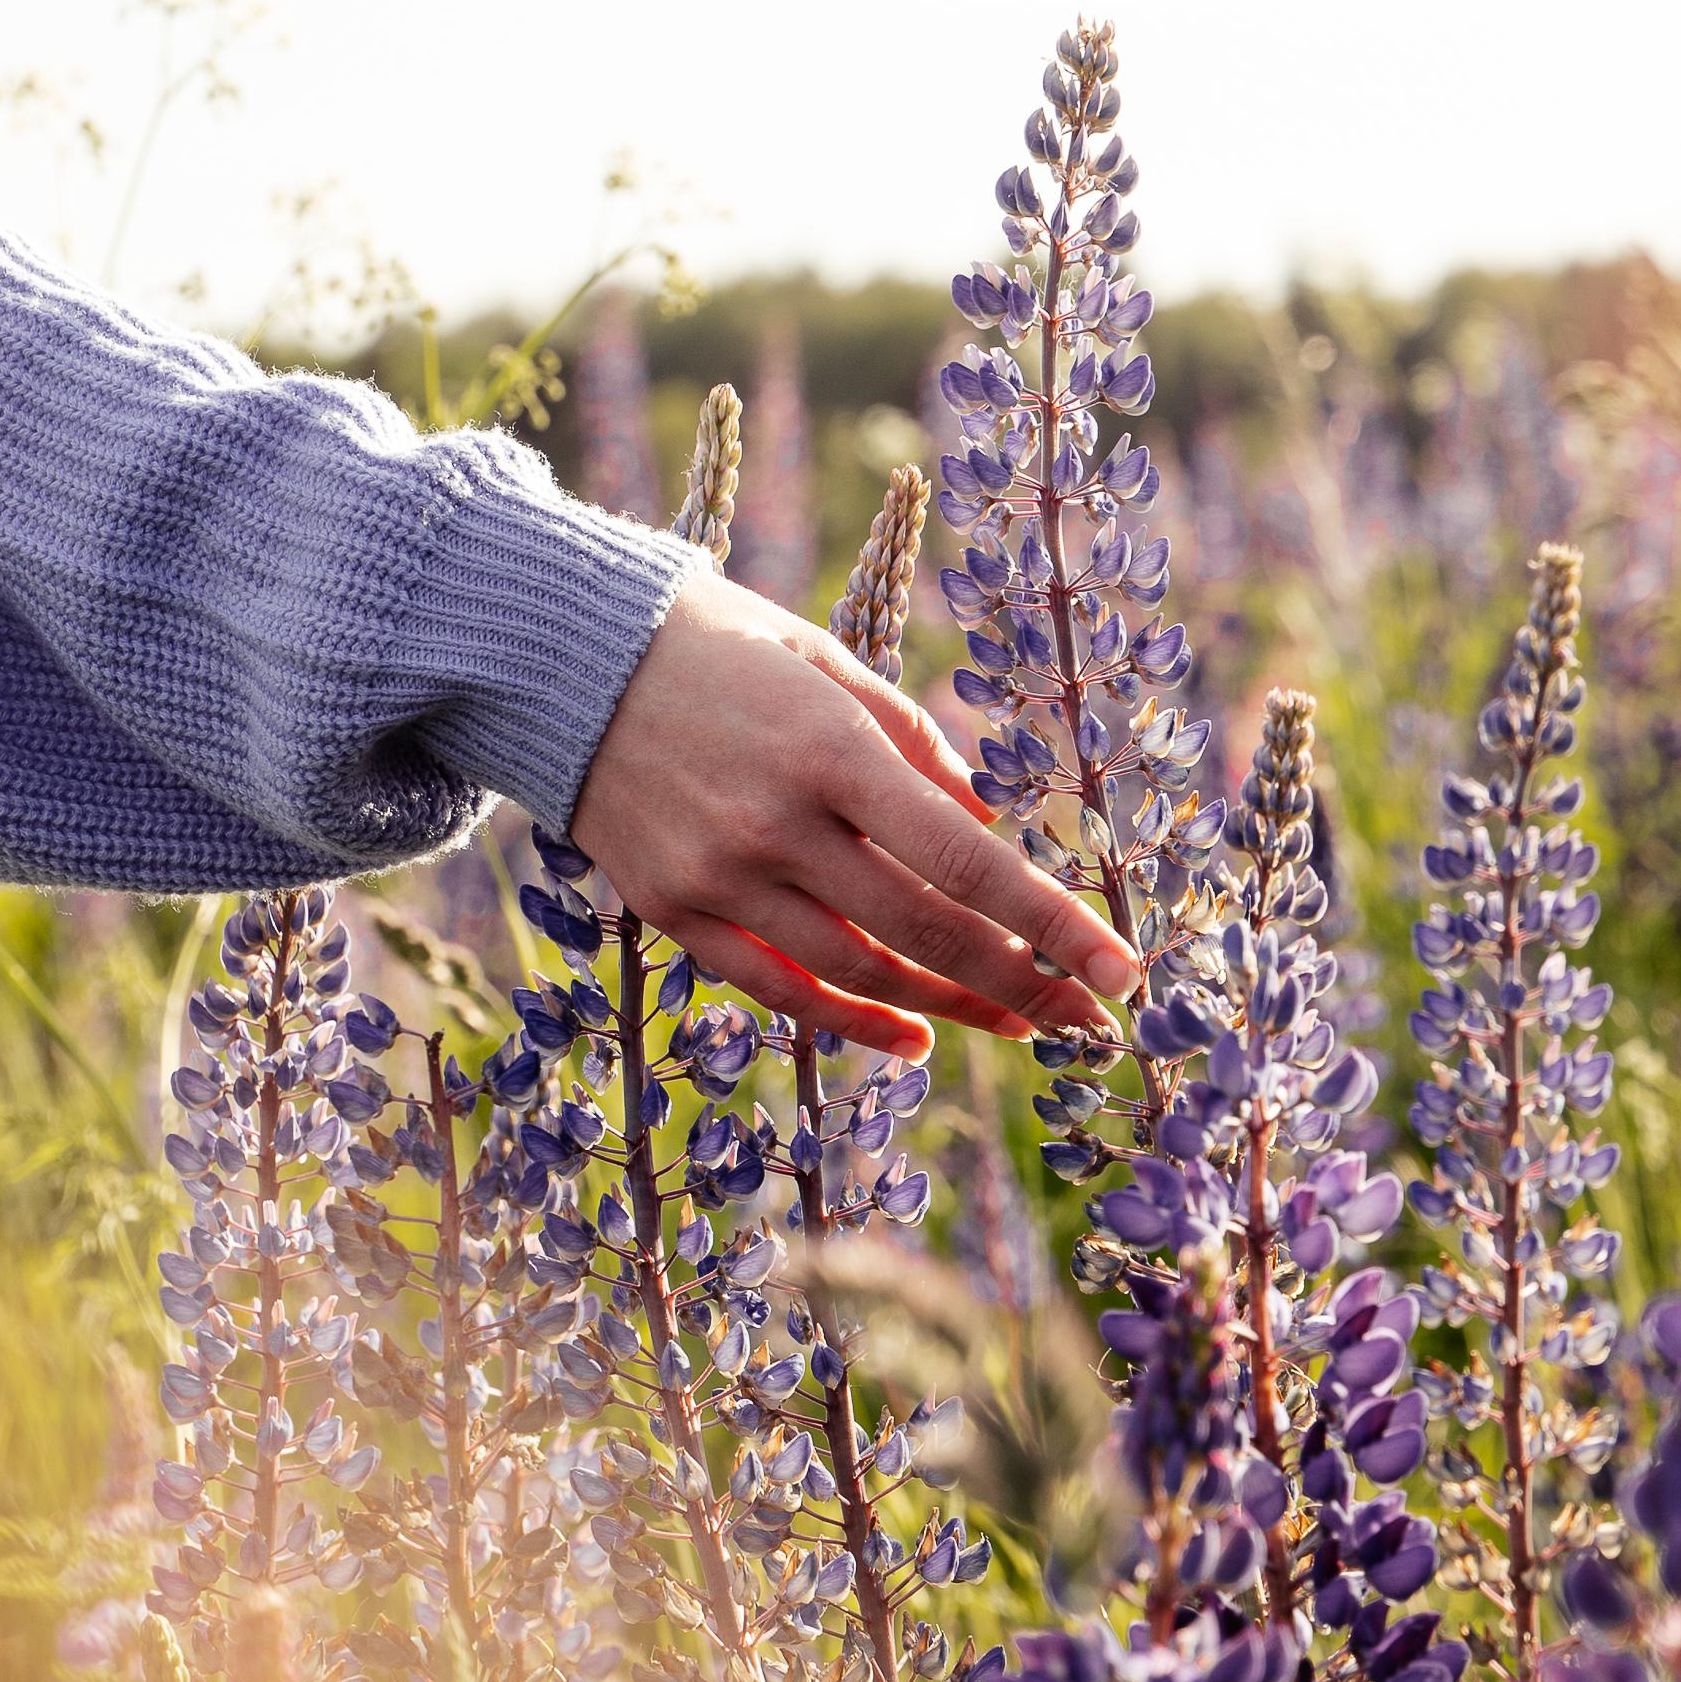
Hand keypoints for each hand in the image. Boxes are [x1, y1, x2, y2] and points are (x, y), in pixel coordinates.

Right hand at [572, 570, 1140, 1056]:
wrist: (561, 660)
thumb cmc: (716, 646)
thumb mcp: (826, 663)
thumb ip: (913, 747)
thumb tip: (989, 830)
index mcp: (830, 750)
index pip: (967, 862)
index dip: (1052, 925)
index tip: (1119, 970)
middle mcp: (777, 825)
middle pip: (925, 933)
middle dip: (1023, 982)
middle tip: (1089, 1017)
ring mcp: (721, 878)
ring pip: (862, 973)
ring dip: (953, 1007)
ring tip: (1021, 1022)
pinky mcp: (676, 913)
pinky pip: (780, 990)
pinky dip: (857, 1022)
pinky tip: (918, 1035)